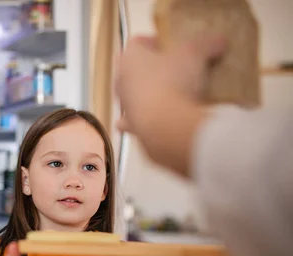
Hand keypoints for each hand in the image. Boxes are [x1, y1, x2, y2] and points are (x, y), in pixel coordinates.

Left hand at [114, 35, 224, 176]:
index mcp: (130, 59)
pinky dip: (144, 121)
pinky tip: (154, 122)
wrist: (166, 126)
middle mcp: (122, 82)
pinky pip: (136, 123)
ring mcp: (125, 108)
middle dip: (147, 69)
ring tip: (166, 95)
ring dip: (144, 95)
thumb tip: (220, 40)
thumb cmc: (174, 81)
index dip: (151, 41)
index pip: (136, 43)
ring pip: (131, 97)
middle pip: (131, 70)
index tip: (166, 44)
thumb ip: (207, 43)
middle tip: (168, 69)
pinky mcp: (134, 129)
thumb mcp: (195, 53)